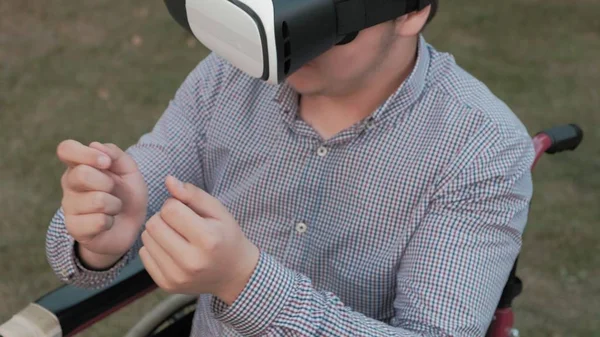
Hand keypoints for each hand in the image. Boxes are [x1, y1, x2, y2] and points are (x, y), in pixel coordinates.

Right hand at [57, 140, 147, 265]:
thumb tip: (95, 145)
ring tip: (113, 208)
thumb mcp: (129, 171)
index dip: (86, 154)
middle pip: (82, 174)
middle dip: (107, 182)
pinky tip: (107, 222)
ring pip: (96, 200)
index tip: (106, 163)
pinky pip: (98, 221)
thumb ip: (116, 155)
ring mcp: (69, 207)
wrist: (130, 226)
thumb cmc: (126, 194)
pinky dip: (110, 222)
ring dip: (114, 205)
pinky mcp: (74, 228)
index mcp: (79, 165)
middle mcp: (69, 184)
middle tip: (113, 190)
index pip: (66, 149)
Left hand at [139, 176, 258, 304]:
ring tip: (176, 235)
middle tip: (180, 222)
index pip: (170, 209)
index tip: (188, 211)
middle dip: (164, 217)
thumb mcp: (218, 211)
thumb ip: (193, 194)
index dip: (176, 204)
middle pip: (154, 224)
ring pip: (146, 238)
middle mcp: (191, 261)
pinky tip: (171, 249)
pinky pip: (144, 255)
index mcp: (207, 239)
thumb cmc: (226, 237)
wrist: (234, 274)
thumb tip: (168, 180)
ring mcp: (177, 276)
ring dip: (158, 232)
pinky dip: (154, 248)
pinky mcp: (167, 285)